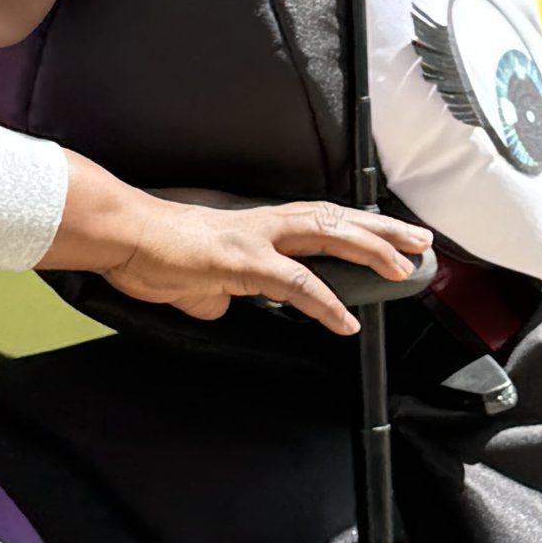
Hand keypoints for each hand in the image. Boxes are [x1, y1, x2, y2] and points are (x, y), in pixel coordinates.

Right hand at [44, 156, 430, 336]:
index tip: (388, 235)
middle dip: (382, 229)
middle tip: (420, 240)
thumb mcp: (193, 280)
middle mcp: (262, 222)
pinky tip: (346, 323)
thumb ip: (214, 292)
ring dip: (370, 250)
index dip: (355, 228)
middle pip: (336, 218)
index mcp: (254, 224)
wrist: (121, 233)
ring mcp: (255, 238)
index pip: (316, 220)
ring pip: (327, 236)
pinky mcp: (241, 261)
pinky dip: (325, 304)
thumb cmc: (149, 251)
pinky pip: (295, 284)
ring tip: (403, 266)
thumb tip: (220, 307)